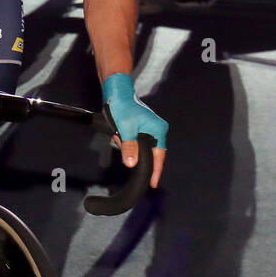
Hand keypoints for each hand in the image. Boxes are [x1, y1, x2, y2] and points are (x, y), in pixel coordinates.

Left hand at [102, 73, 166, 187]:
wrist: (117, 93)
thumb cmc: (123, 107)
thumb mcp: (125, 128)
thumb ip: (129, 147)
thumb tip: (132, 163)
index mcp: (158, 130)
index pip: (159, 156)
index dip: (155, 171)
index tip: (152, 183)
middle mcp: (157, 130)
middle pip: (148, 153)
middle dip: (132, 151)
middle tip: (120, 139)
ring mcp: (150, 129)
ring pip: (139, 148)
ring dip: (127, 144)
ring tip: (118, 132)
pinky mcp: (142, 128)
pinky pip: (135, 142)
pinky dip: (126, 140)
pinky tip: (118, 132)